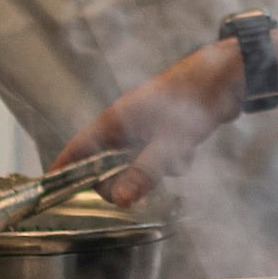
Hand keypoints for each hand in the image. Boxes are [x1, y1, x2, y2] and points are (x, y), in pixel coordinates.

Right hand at [59, 41, 248, 202]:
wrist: (228, 77)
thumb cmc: (193, 101)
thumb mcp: (168, 142)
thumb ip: (144, 171)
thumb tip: (118, 201)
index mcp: (114, 122)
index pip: (77, 149)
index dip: (63, 171)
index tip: (49, 192)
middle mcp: (125, 124)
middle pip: (107, 164)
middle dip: (124, 180)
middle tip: (135, 192)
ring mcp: (146, 127)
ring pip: (138, 163)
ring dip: (155, 170)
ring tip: (175, 159)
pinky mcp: (166, 131)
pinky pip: (159, 157)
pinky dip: (173, 160)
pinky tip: (189, 151)